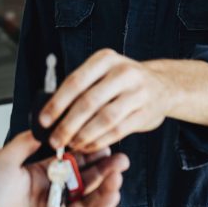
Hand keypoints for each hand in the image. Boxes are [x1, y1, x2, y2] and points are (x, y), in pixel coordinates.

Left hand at [0, 131, 128, 206]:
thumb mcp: (4, 159)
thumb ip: (25, 142)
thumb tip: (41, 127)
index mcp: (37, 178)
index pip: (70, 164)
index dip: (87, 155)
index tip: (101, 144)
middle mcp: (50, 196)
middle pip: (84, 181)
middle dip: (103, 168)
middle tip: (119, 158)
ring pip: (89, 200)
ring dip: (106, 185)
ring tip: (118, 172)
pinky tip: (112, 193)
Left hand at [39, 49, 173, 153]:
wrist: (163, 86)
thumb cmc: (124, 81)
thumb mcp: (104, 72)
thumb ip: (82, 87)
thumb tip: (52, 114)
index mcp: (105, 59)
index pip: (75, 82)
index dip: (57, 103)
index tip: (44, 120)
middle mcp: (122, 72)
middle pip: (88, 102)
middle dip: (67, 125)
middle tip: (55, 141)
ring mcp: (136, 92)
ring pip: (104, 118)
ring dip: (84, 136)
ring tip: (71, 145)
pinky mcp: (145, 112)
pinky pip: (118, 131)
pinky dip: (100, 141)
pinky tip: (88, 146)